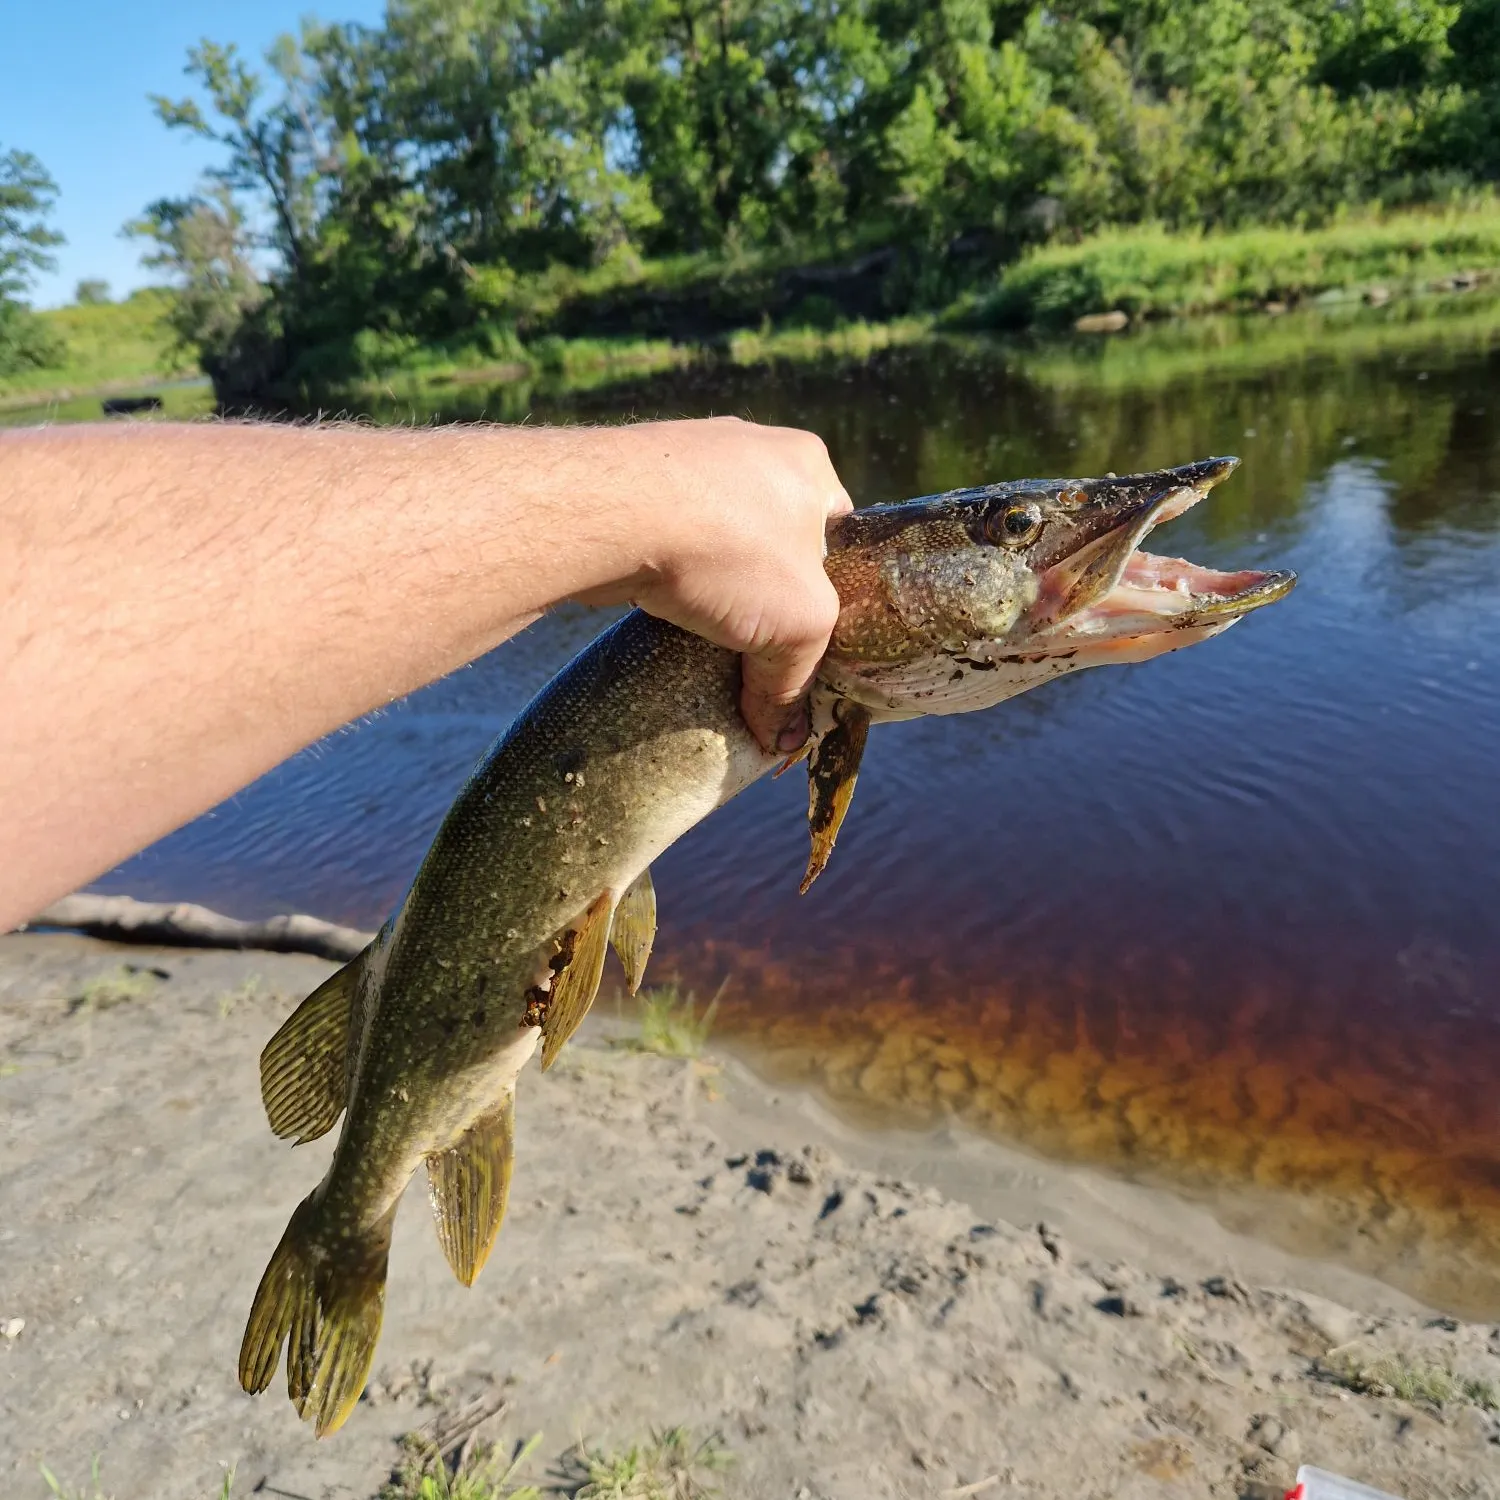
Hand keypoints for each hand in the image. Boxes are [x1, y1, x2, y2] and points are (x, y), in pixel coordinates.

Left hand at [576, 418, 852, 753]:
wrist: (608, 513)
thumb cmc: (728, 551)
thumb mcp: (797, 625)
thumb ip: (795, 681)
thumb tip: (785, 737)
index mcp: (807, 463)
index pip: (837, 532)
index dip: (831, 585)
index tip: (811, 629)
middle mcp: (751, 447)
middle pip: (773, 535)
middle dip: (766, 588)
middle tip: (759, 641)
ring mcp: (684, 457)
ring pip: (714, 536)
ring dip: (713, 583)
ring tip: (706, 633)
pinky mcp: (629, 480)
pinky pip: (664, 536)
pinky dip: (666, 574)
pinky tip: (661, 609)